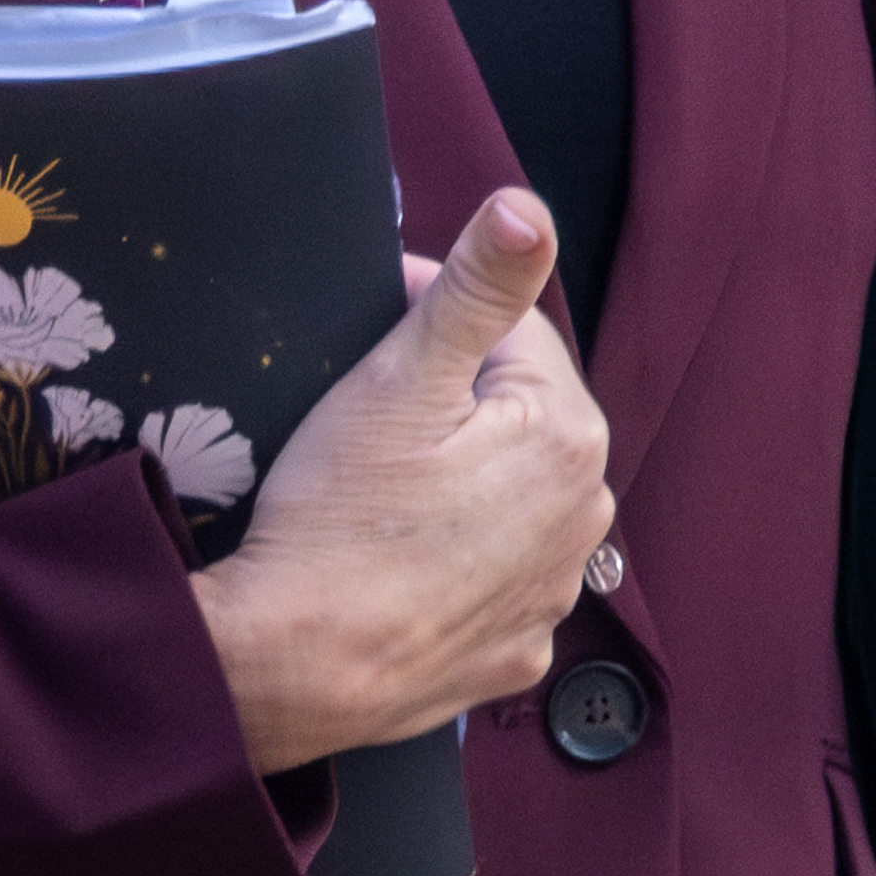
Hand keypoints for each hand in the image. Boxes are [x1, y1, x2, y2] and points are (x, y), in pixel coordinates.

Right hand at [190, 191, 616, 776]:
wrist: (290, 668)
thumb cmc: (336, 520)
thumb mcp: (398, 379)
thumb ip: (476, 289)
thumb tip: (528, 207)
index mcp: (568, 435)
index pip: (510, 334)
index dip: (433, 322)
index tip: (368, 339)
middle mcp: (585, 517)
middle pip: (515, 419)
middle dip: (453, 405)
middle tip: (365, 424)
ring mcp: (553, 595)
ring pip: (507, 499)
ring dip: (461, 483)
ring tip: (378, 496)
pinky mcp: (515, 654)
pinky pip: (492, 578)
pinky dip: (455, 562)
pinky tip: (399, 562)